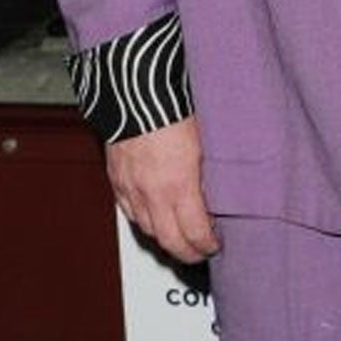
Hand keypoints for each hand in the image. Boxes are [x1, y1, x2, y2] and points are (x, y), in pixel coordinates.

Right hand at [106, 116, 219, 262]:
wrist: (135, 89)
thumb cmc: (174, 106)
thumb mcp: (206, 140)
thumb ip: (211, 171)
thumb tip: (223, 191)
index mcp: (179, 184)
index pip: (194, 232)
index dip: (207, 244)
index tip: (216, 244)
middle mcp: (152, 191)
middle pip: (169, 240)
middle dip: (188, 252)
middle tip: (200, 251)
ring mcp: (131, 187)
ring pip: (148, 229)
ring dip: (165, 238)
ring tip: (180, 237)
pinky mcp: (117, 178)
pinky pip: (129, 211)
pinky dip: (144, 220)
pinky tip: (154, 218)